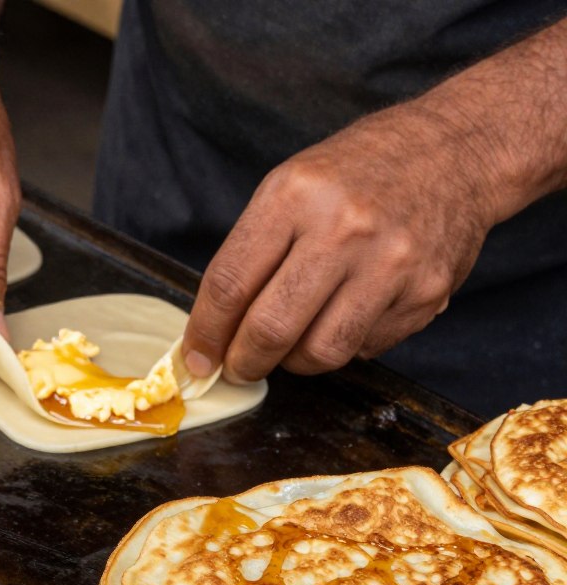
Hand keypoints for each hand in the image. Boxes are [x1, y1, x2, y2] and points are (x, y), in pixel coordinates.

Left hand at [182, 101, 500, 382]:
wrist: (456, 151)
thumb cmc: (358, 173)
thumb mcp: (292, 186)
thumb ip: (252, 255)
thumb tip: (213, 332)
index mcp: (295, 195)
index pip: (230, 284)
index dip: (205, 333)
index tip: (196, 358)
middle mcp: (343, 228)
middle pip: (271, 329)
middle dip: (244, 362)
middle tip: (239, 367)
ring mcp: (390, 263)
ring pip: (319, 353)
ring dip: (294, 363)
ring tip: (292, 345)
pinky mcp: (425, 293)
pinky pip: (364, 349)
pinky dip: (343, 346)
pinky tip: (344, 317)